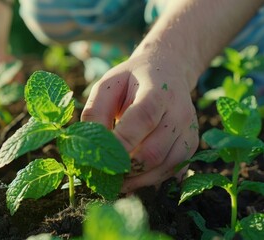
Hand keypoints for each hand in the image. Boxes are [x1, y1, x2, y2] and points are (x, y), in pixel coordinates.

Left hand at [81, 50, 198, 192]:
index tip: (98, 157)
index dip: (121, 142)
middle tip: (103, 175)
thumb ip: (96, 111)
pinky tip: (132, 180)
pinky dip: (151, 180)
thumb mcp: (108, 85)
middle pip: (153, 151)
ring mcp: (189, 130)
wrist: (167, 71)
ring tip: (114, 182)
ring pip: (164, 167)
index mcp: (158, 91)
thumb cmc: (131, 80)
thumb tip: (89, 144)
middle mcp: (179, 112)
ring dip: (137, 179)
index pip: (143, 118)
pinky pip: (172, 171)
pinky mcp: (191, 145)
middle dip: (125, 168)